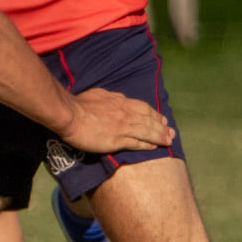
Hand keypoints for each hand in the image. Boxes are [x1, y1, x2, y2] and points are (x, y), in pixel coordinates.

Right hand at [59, 87, 173, 154]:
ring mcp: (123, 127)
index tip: (162, 119)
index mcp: (120, 102)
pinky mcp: (117, 141)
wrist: (70, 114)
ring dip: (160, 136)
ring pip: (147, 132)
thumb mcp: (99, 94)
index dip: (154, 114)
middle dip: (162, 127)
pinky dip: (147, 145)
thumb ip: (111, 97)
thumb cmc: (79, 103)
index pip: (143, 108)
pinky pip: (137, 143)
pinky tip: (154, 147)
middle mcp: (126, 113)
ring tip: (169, 141)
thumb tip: (119, 99)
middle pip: (149, 120)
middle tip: (172, 133)